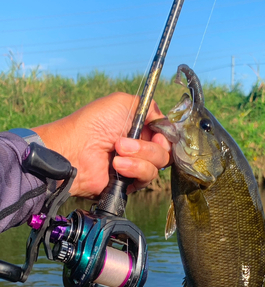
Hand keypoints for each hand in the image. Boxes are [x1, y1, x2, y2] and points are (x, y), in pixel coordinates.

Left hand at [33, 92, 170, 197]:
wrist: (75, 151)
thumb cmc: (94, 123)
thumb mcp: (122, 102)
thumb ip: (149, 107)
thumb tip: (163, 121)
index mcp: (139, 128)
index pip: (166, 134)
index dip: (165, 135)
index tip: (157, 133)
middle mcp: (139, 147)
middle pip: (165, 151)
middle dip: (148, 147)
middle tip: (122, 143)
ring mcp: (135, 166)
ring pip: (157, 165)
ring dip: (139, 158)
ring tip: (116, 154)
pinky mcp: (130, 183)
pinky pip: (146, 178)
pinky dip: (134, 169)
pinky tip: (116, 166)